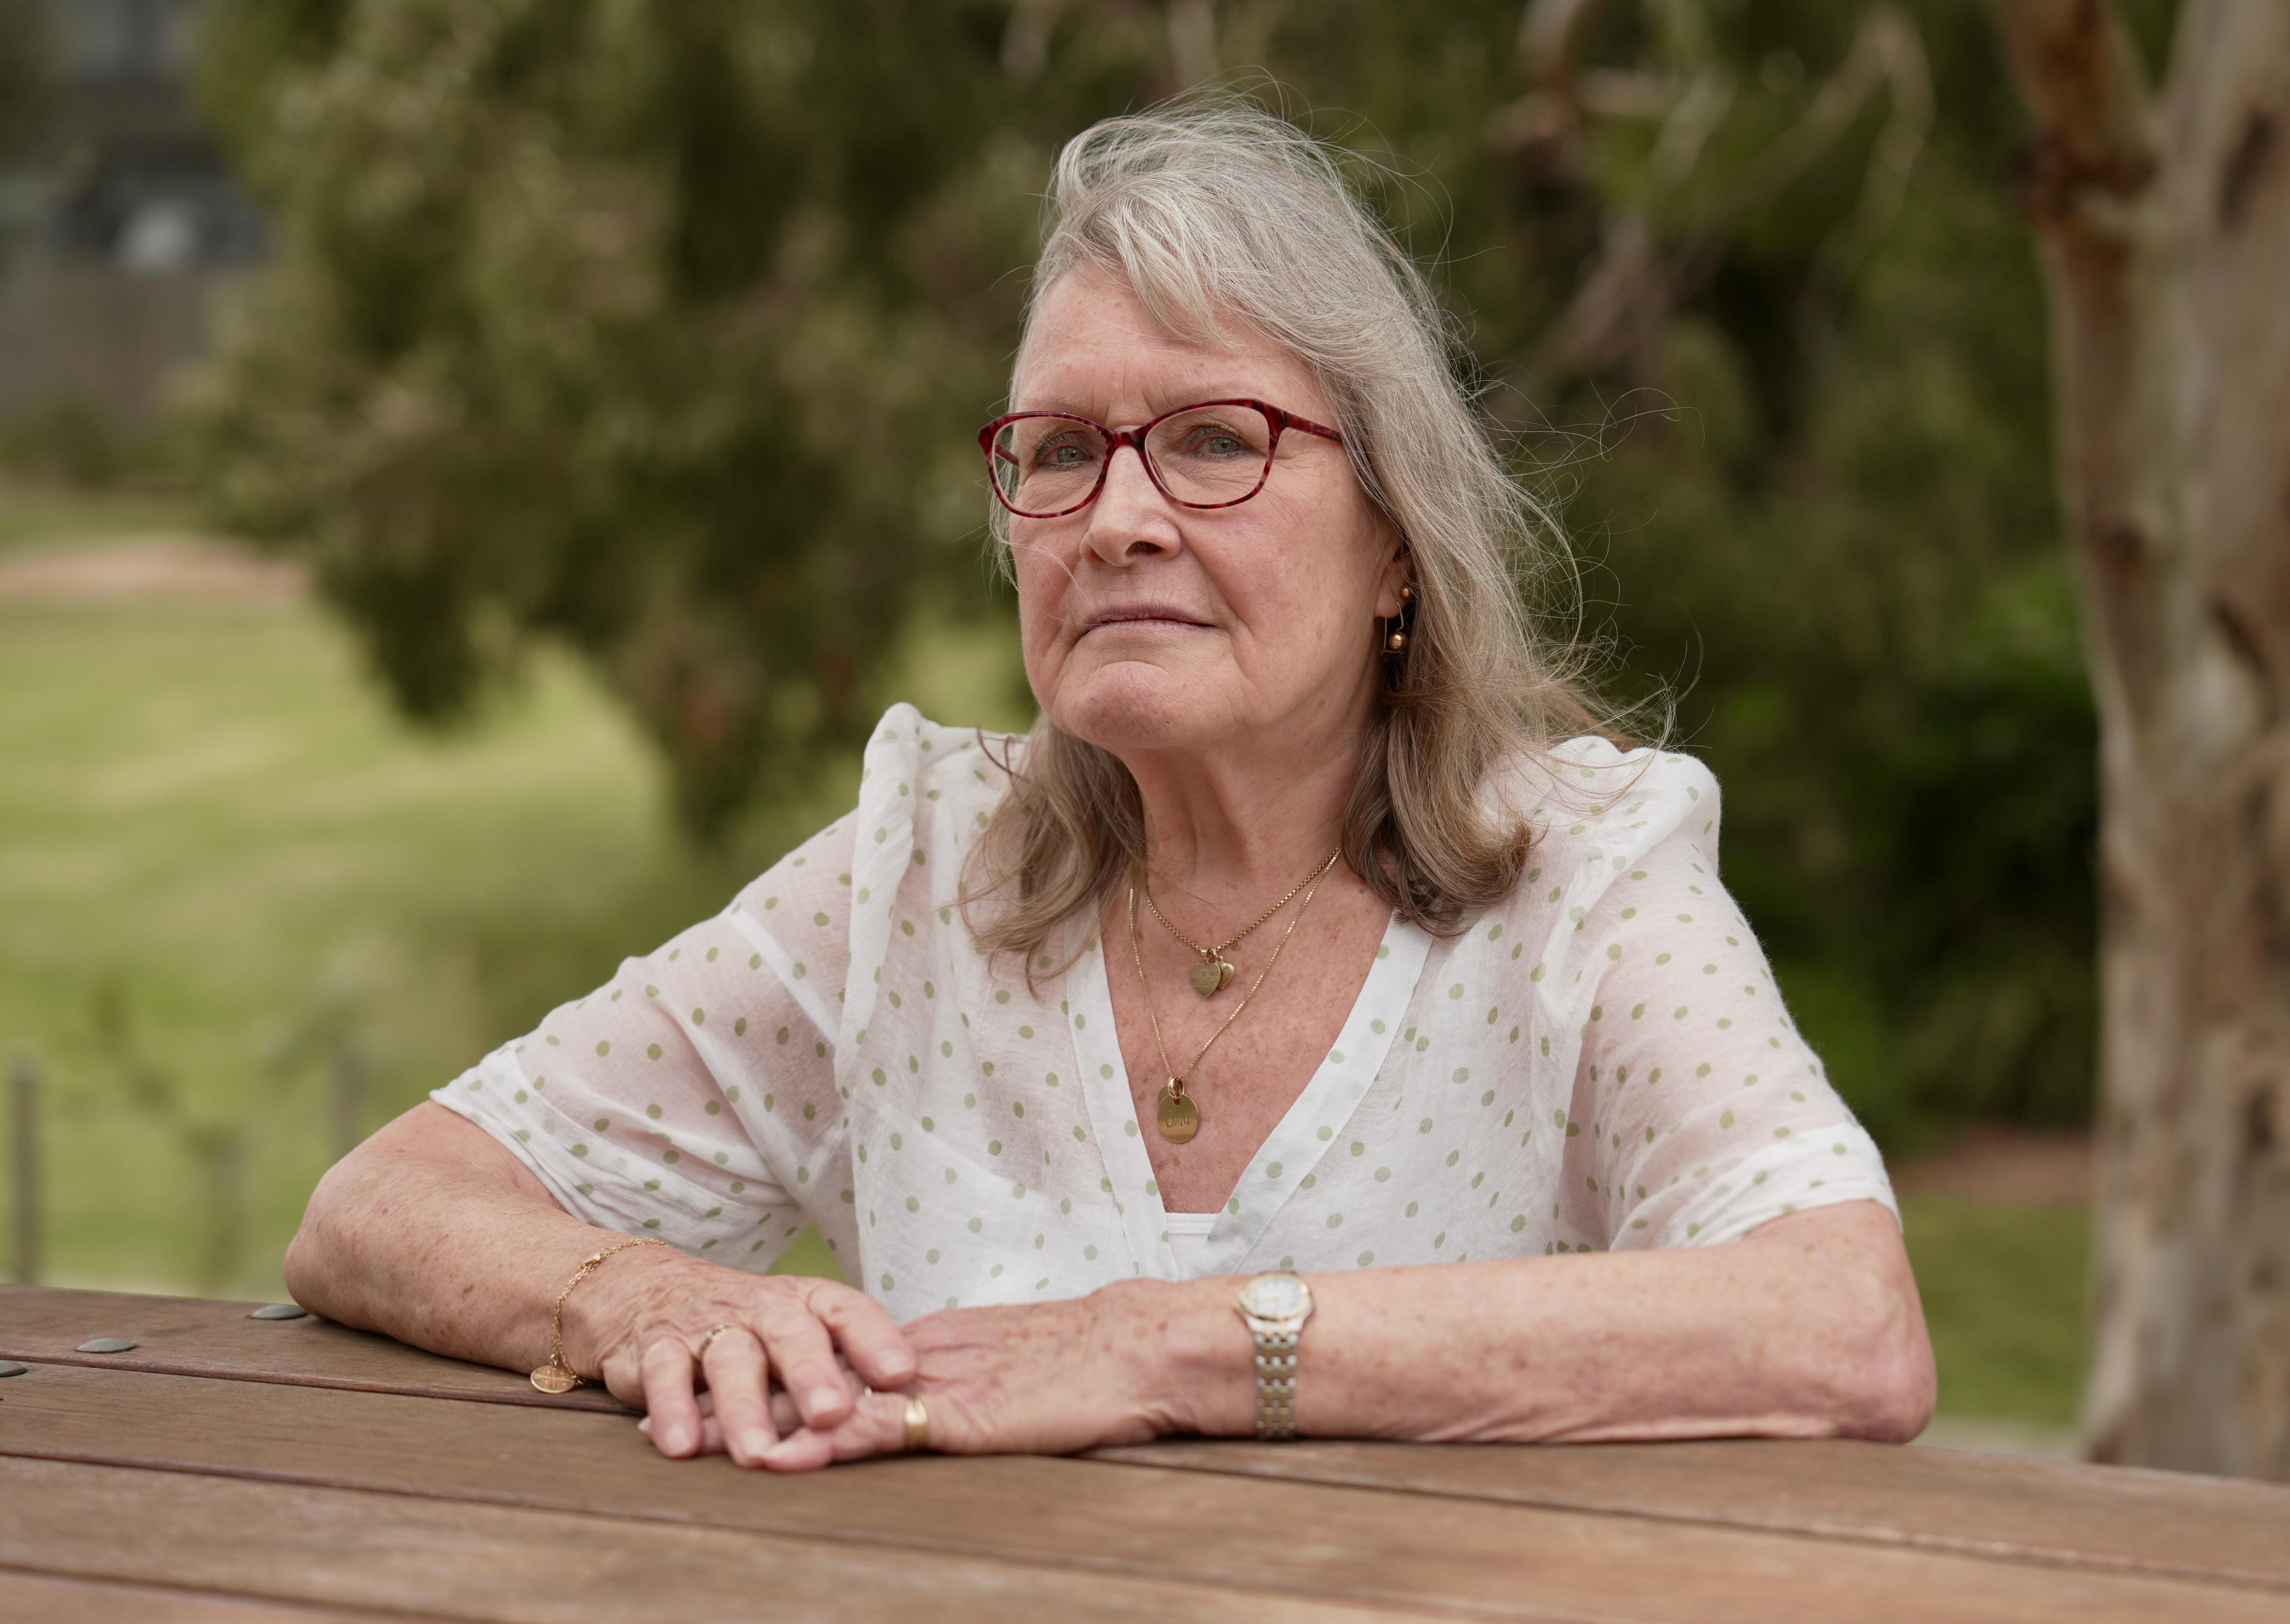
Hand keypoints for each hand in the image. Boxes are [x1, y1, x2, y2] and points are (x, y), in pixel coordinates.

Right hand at [564, 1246, 916, 1471]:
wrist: (652, 1291)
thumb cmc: (753, 1329)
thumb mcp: (800, 1335)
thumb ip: (844, 1368)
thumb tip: (910, 1412)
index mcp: (809, 1303)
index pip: (849, 1312)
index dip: (876, 1340)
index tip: (901, 1373)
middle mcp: (764, 1308)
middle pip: (791, 1333)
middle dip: (812, 1373)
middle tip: (831, 1414)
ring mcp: (710, 1326)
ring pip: (731, 1359)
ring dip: (744, 1408)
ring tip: (758, 1453)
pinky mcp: (658, 1347)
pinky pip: (664, 1372)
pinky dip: (671, 1408)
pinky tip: (681, 1446)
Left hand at [644, 1278, 1213, 1469]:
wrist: (1149, 1347)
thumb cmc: (1097, 1369)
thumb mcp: (1013, 1374)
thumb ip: (966, 1384)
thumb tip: (925, 1404)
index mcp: (931, 1344)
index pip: (830, 1358)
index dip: (768, 1373)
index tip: (708, 1384)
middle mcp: (920, 1357)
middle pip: (811, 1374)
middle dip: (740, 1395)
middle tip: (667, 1412)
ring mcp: (939, 1383)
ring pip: (831, 1401)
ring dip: (762, 1423)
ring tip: (693, 1441)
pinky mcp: (963, 1416)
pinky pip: (883, 1428)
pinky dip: (828, 1444)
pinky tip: (781, 1457)